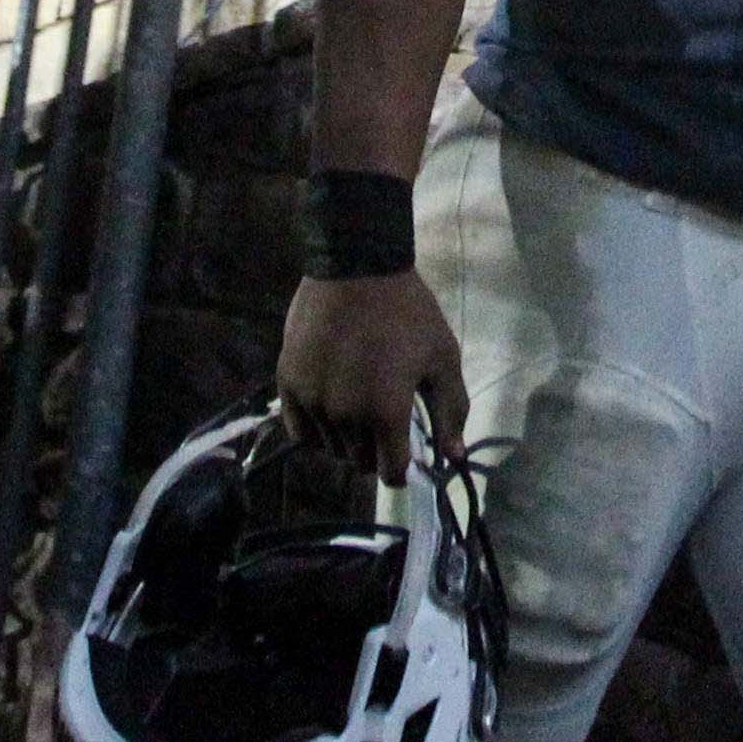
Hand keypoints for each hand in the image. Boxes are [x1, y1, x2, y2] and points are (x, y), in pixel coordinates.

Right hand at [280, 270, 467, 486]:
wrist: (356, 267)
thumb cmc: (408, 312)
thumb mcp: (442, 357)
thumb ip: (450, 410)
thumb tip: (454, 456)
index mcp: (386, 413)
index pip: (391, 474)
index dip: (402, 469)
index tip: (406, 453)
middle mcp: (345, 417)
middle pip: (359, 463)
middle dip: (376, 450)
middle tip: (384, 419)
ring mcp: (312, 403)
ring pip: (330, 449)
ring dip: (346, 439)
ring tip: (359, 405)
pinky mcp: (288, 386)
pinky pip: (300, 431)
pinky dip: (316, 428)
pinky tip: (331, 406)